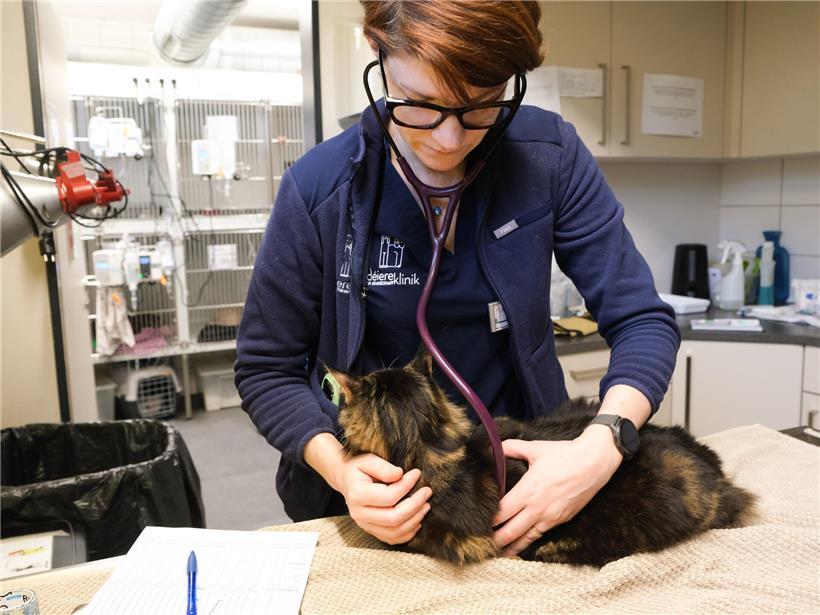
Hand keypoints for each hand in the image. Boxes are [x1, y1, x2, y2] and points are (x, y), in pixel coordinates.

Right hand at [334, 453, 432, 544]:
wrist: (346, 479)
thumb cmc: (359, 467)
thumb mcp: (368, 460)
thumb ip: (383, 467)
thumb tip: (400, 474)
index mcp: (358, 494)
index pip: (388, 497)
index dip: (406, 486)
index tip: (417, 473)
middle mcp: (359, 514)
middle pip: (393, 518)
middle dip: (415, 506)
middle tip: (427, 492)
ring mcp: (365, 525)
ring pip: (394, 532)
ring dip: (415, 520)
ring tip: (426, 505)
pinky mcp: (371, 530)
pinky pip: (392, 538)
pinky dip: (408, 532)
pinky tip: (418, 520)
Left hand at [491, 425, 621, 556]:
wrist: (594, 463)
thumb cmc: (564, 455)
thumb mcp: (535, 448)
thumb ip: (511, 448)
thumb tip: (493, 447)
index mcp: (527, 490)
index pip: (501, 512)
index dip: (488, 520)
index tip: (476, 523)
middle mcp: (537, 508)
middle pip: (510, 531)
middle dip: (495, 539)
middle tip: (481, 543)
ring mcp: (549, 517)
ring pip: (524, 538)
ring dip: (509, 546)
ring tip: (496, 552)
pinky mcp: (560, 520)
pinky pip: (539, 535)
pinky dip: (526, 543)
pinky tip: (518, 547)